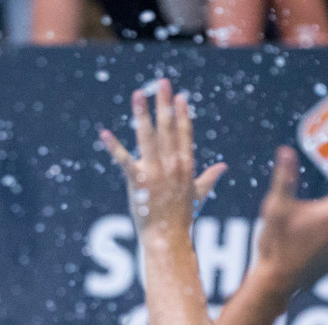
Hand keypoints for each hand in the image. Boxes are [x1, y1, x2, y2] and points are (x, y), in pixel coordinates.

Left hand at [100, 79, 227, 236]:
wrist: (169, 239)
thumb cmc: (183, 219)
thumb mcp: (199, 195)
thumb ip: (209, 178)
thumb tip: (223, 167)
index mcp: (186, 166)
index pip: (184, 134)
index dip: (182, 114)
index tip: (179, 96)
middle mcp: (172, 164)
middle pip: (168, 128)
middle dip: (164, 104)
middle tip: (162, 82)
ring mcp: (155, 172)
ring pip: (148, 137)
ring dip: (142, 114)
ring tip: (138, 94)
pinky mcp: (139, 181)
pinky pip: (124, 160)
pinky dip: (114, 147)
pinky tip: (104, 134)